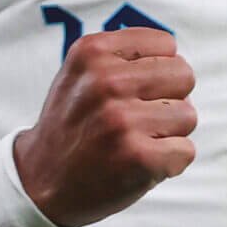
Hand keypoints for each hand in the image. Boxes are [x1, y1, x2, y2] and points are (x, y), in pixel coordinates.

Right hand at [12, 28, 196, 226]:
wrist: (39, 181)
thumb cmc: (74, 123)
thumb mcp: (82, 72)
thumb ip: (124, 55)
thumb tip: (177, 57)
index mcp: (92, 52)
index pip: (166, 45)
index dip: (157, 70)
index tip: (133, 91)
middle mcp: (105, 81)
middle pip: (183, 76)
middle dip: (169, 98)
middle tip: (139, 118)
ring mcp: (121, 120)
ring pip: (188, 115)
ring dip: (169, 133)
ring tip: (134, 142)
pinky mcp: (138, 157)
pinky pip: (185, 150)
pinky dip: (169, 163)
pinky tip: (138, 164)